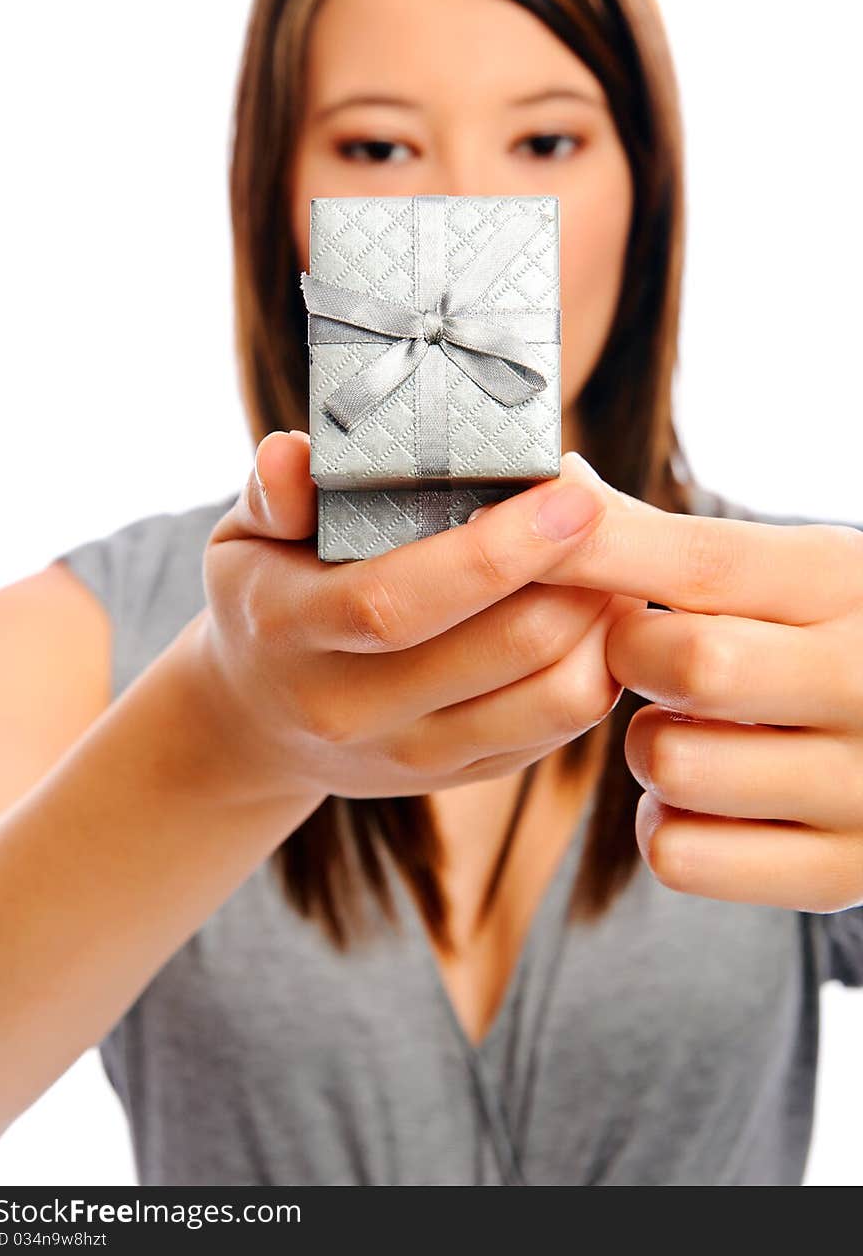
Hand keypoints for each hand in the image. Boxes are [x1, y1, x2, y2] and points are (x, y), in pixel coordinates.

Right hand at [194, 435, 642, 804]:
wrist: (258, 722)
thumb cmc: (266, 598)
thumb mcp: (243, 538)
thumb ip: (271, 491)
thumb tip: (291, 455)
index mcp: (290, 633)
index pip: (398, 602)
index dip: (495, 552)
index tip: (570, 495)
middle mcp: (351, 710)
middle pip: (502, 648)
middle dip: (577, 573)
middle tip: (608, 506)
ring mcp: (414, 754)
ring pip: (553, 697)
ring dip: (601, 621)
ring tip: (612, 557)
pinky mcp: (465, 773)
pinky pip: (561, 726)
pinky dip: (597, 662)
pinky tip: (595, 609)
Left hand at [523, 465, 862, 911]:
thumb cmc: (844, 641)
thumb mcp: (795, 573)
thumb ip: (672, 540)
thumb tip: (559, 486)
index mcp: (850, 584)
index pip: (700, 559)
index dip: (594, 552)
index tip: (529, 546)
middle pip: (686, 661)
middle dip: (634, 658)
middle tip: (650, 658)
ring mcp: (862, 788)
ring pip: (671, 764)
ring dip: (648, 749)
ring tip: (687, 730)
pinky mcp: (843, 873)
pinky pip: (682, 856)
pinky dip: (666, 827)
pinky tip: (699, 799)